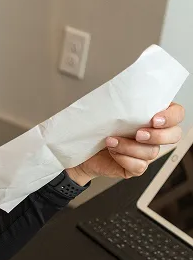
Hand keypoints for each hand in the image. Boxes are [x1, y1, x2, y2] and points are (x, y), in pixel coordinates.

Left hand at [67, 102, 185, 185]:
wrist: (82, 151)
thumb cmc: (97, 129)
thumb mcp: (111, 112)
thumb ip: (125, 104)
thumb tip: (126, 92)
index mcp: (153, 117)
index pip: (177, 114)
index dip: (171, 117)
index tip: (154, 119)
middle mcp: (154, 135)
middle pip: (174, 136)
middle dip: (157, 136)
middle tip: (138, 134)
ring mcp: (146, 152)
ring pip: (151, 152)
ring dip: (130, 147)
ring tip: (111, 141)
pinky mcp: (136, 167)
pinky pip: (139, 166)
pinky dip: (124, 158)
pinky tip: (112, 152)